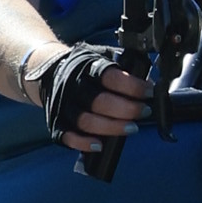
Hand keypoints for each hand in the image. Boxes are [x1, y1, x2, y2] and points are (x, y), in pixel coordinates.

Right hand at [33, 50, 151, 150]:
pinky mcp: (57, 123)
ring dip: (113, 128)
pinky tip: (100, 145)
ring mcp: (64, 106)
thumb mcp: (103, 57)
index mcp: (87, 68)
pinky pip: (69, 137)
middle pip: (102, 102)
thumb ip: (124, 68)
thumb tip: (151, 83)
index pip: (112, 78)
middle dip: (128, 110)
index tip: (149, 92)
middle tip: (144, 112)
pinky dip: (84, 143)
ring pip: (88, 122)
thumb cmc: (85, 68)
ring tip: (132, 128)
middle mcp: (74, 87)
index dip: (134, 87)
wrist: (50, 71)